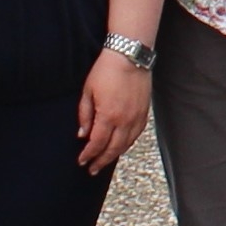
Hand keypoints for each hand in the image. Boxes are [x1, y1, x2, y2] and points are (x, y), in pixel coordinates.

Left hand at [70, 45, 149, 176]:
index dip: (88, 154)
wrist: (130, 56)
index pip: (97, 143)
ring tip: (105, 161)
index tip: (81, 161)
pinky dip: (127, 144)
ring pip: (126, 144)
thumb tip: (82, 135)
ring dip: (114, 155)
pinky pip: (136, 135)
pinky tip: (121, 146)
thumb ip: (84, 115)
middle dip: (101, 161)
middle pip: (112, 149)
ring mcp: (136, 117)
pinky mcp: (144, 112)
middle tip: (92, 169)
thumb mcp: (88, 91)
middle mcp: (124, 120)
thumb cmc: (106, 70)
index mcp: (108, 115)